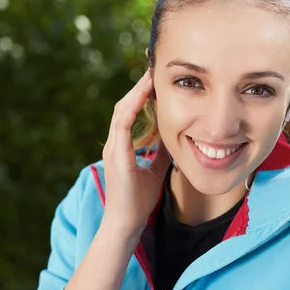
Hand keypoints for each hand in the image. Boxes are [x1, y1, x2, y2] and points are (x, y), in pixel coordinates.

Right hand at [101, 70, 170, 235]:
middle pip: (126, 104)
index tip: (156, 79)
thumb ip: (162, 151)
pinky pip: (122, 122)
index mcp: (122, 144)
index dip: (142, 93)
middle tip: (152, 67)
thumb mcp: (156, 169)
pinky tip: (144, 93)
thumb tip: (176, 137)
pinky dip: (133, 106)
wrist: (126, 223)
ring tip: (150, 74)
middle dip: (139, 85)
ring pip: (123, 108)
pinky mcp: (116, 153)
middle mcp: (115, 142)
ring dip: (137, 90)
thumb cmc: (138, 200)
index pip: (131, 110)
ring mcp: (113, 146)